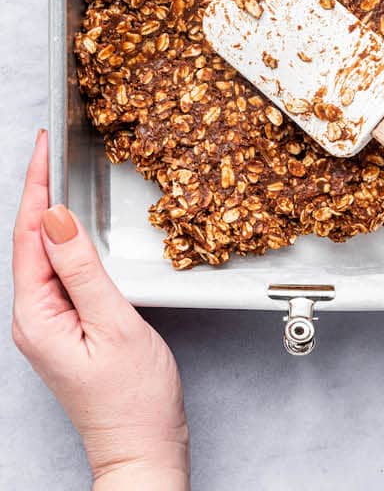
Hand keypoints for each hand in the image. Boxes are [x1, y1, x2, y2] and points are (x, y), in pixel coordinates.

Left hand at [11, 131, 189, 489]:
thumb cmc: (132, 398)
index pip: (30, 235)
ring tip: (58, 171)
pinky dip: (65, 240)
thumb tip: (58, 218)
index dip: (37, 186)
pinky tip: (74, 226)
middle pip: (30, 241)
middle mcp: (34, 319)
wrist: (142, 448)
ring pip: (43, 255)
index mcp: (37, 316)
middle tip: (50, 146)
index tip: (44, 145)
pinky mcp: (66, 328)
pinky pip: (59, 272)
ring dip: (50, 212)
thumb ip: (83, 269)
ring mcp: (48, 325)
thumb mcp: (113, 324)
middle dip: (39, 190)